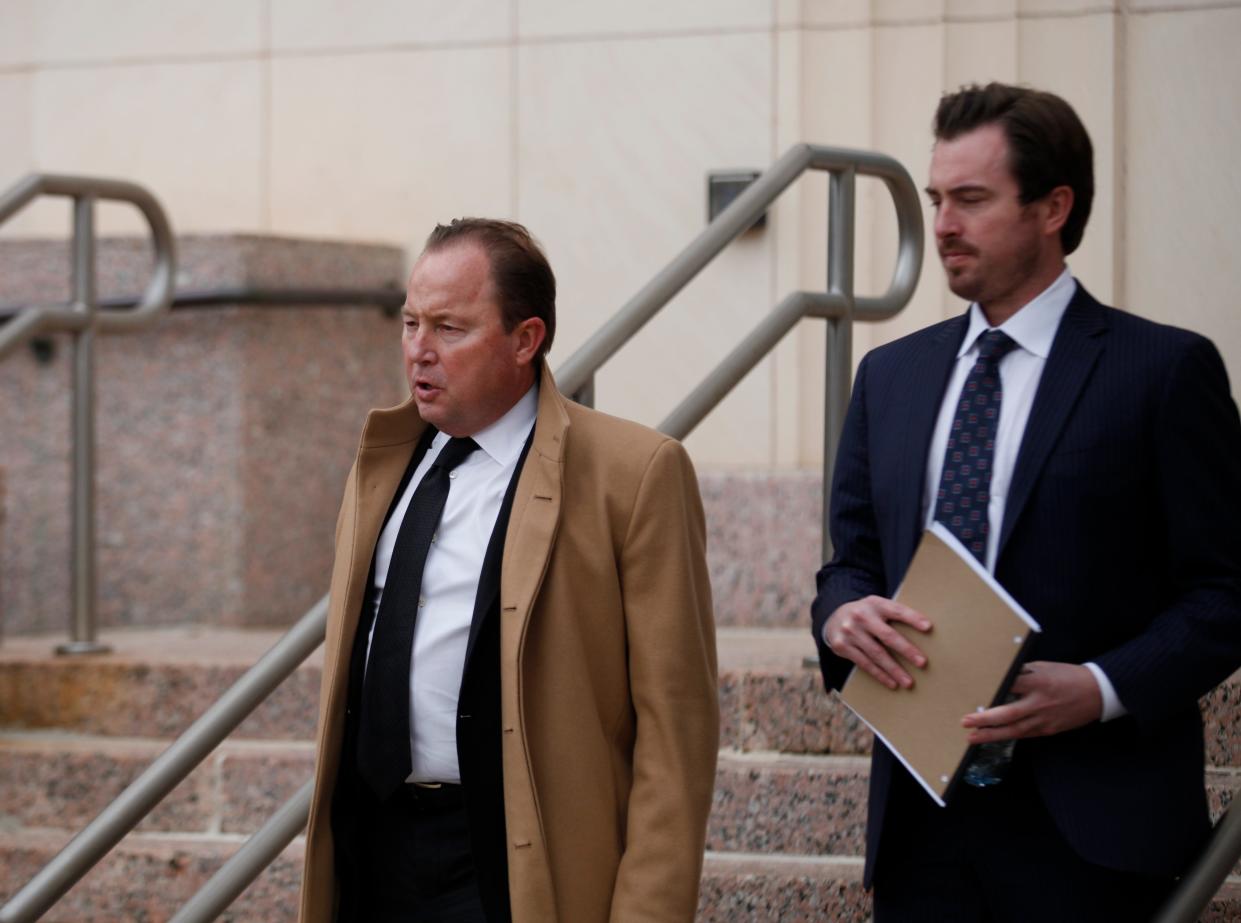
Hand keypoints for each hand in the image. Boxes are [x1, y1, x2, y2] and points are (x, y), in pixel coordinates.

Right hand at [823, 595, 931, 689]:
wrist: (834, 618)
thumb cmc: (867, 615)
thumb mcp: (878, 607)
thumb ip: (895, 615)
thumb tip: (926, 629)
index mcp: (875, 604)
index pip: (896, 610)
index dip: (912, 618)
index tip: (928, 627)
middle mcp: (861, 616)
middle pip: (887, 636)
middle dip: (906, 650)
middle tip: (922, 663)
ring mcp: (850, 631)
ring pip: (876, 654)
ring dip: (894, 670)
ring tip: (908, 682)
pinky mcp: (842, 646)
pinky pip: (864, 663)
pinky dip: (880, 675)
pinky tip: (892, 683)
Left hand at [961, 661, 1102, 742]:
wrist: (1097, 693)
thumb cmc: (1067, 676)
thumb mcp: (1044, 667)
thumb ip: (1022, 674)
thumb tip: (1000, 678)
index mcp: (1039, 683)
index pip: (1010, 686)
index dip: (991, 691)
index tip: (973, 692)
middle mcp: (1040, 703)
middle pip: (1008, 714)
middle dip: (985, 719)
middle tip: (965, 721)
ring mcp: (1045, 719)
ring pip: (1014, 730)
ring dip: (991, 735)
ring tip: (972, 737)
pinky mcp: (1049, 730)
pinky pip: (1025, 734)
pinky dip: (1008, 736)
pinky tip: (993, 738)